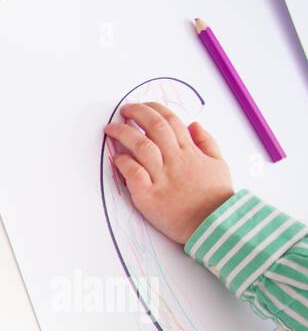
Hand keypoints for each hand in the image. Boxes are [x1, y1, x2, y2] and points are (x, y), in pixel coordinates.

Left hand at [104, 102, 233, 243]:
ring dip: (124, 134)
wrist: (214, 225)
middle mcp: (175, 161)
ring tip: (111, 129)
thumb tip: (194, 124)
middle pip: (154, 128)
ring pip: (141, 147)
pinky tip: (117, 158)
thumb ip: (207, 142)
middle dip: (137, 114)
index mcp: (190, 152)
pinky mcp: (149, 197)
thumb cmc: (215, 198)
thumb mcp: (219, 164)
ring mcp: (161, 178)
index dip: (154, 109)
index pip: (171, 121)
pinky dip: (124, 163)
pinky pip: (133, 174)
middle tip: (124, 110)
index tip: (143, 106)